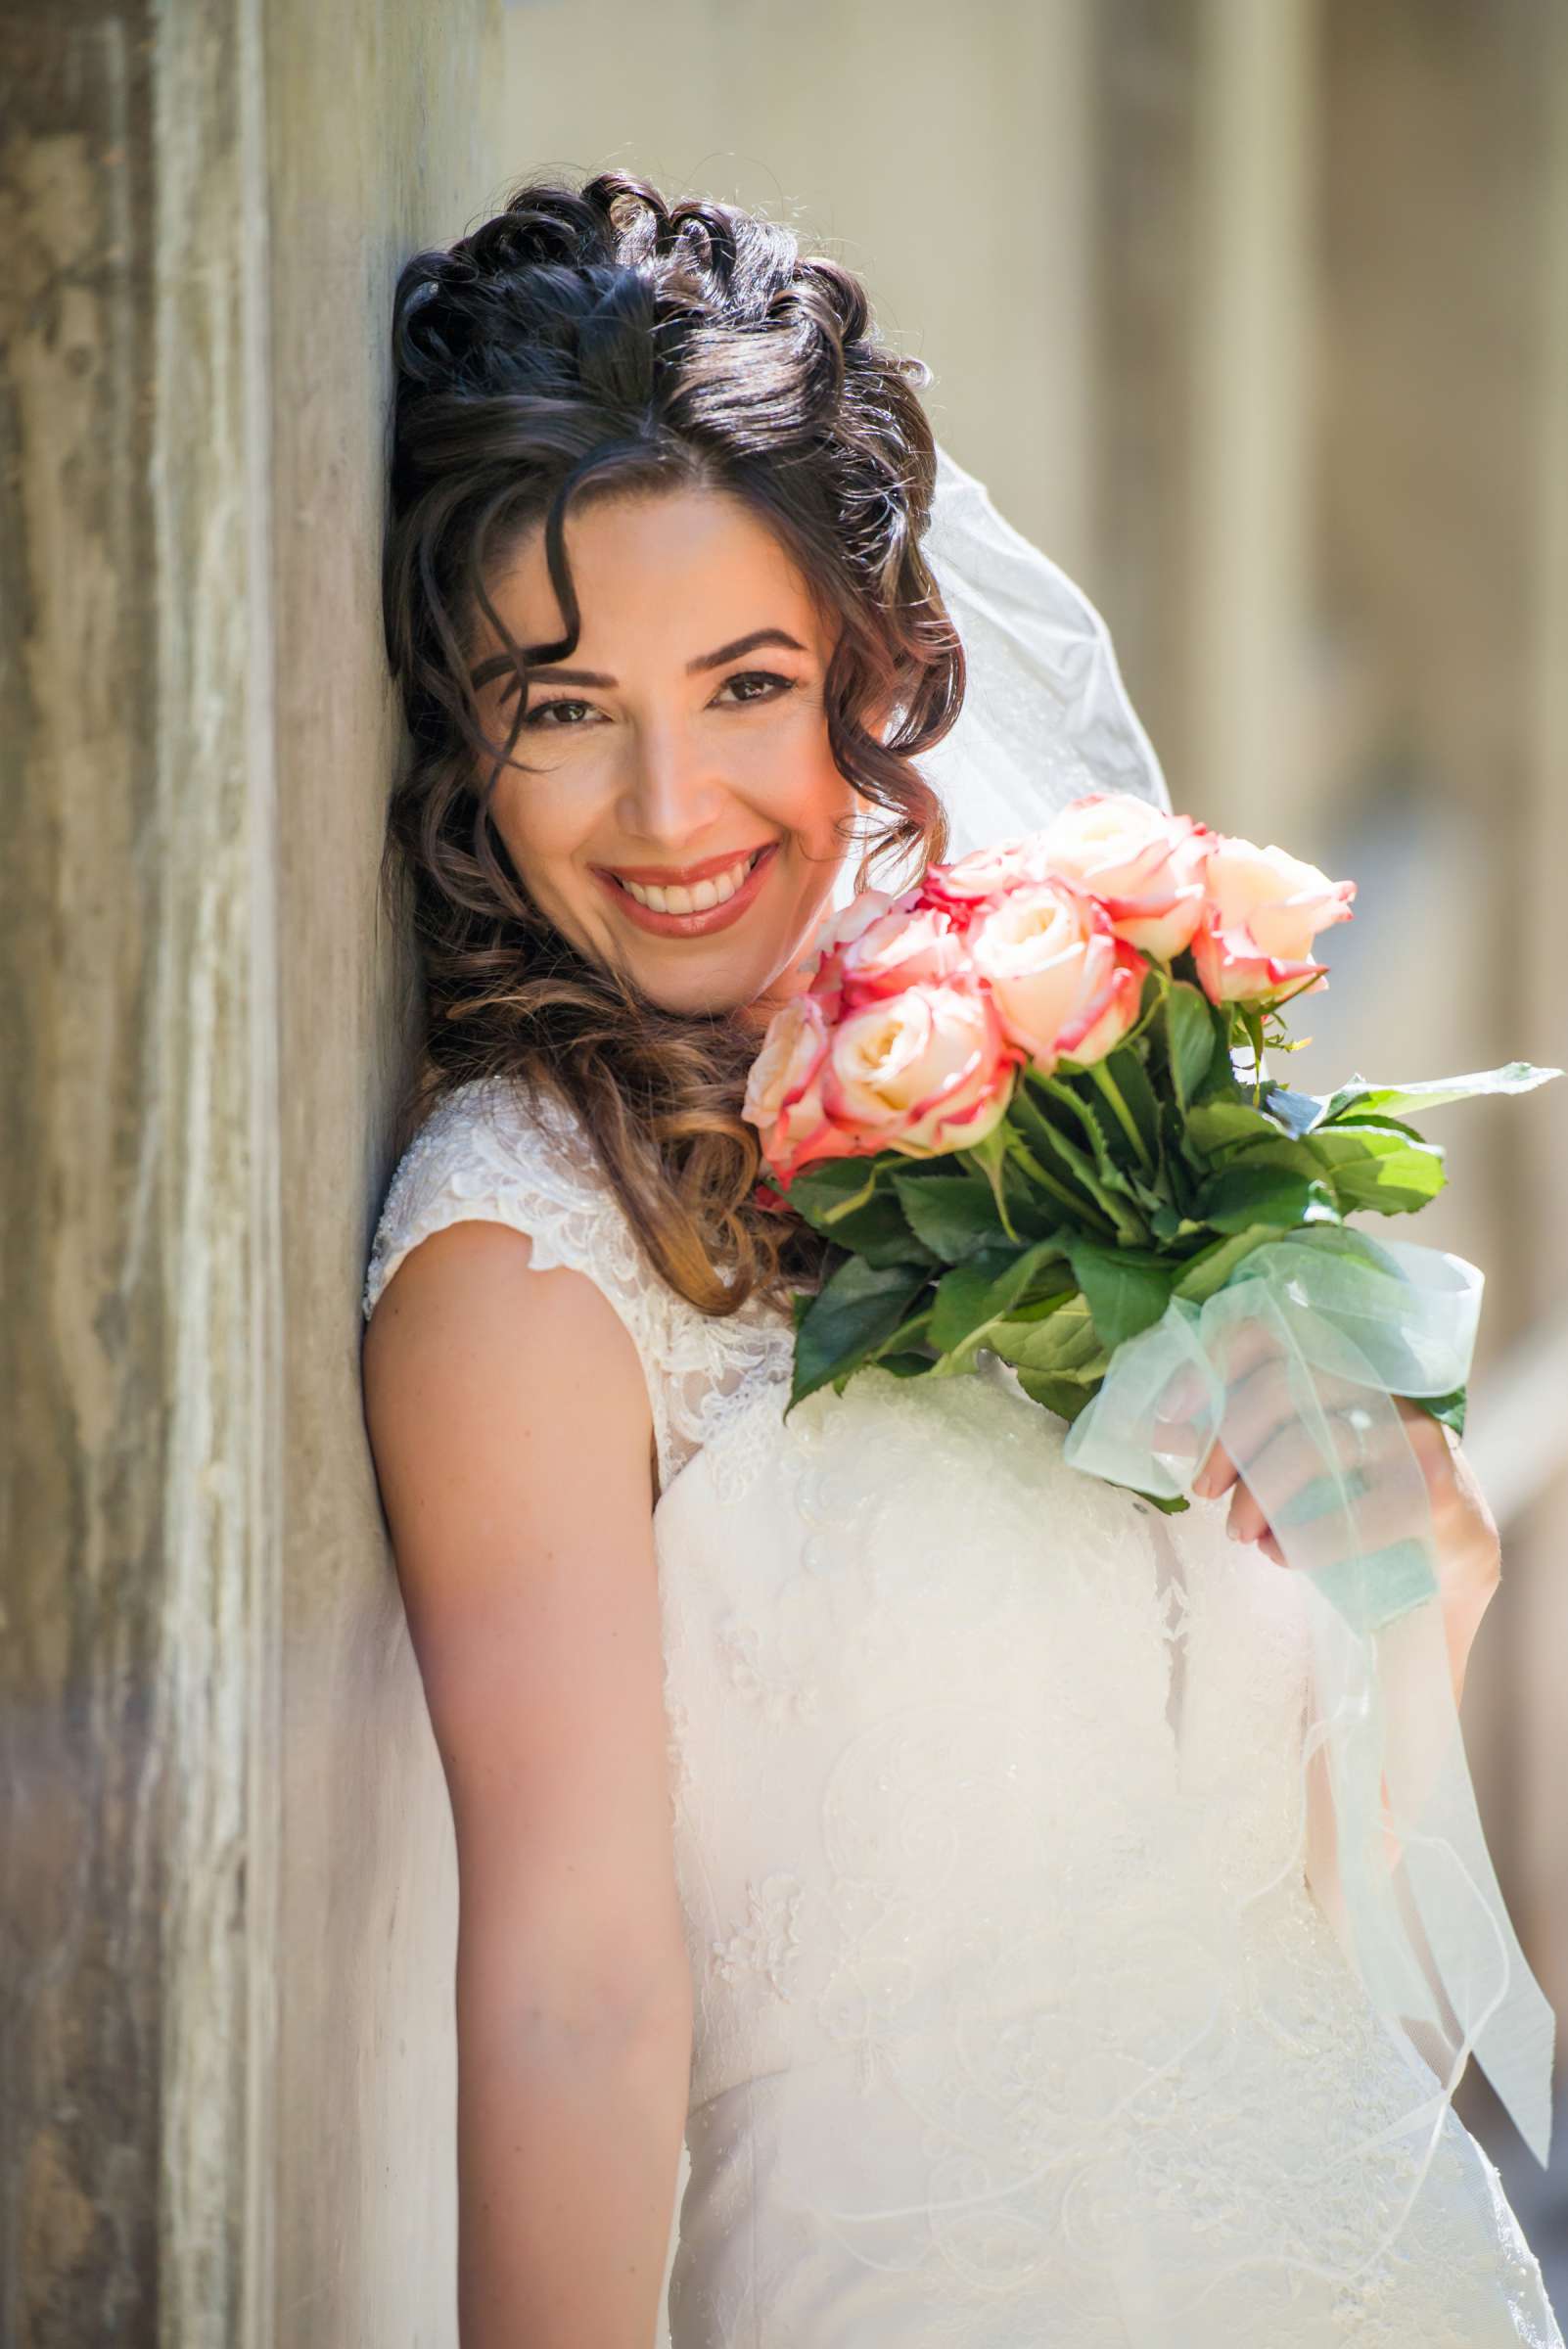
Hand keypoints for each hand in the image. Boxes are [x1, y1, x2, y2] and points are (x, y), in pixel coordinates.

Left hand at [1157, 1322, 1501, 1599]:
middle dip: (1226, 1443)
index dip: (1211, 1366)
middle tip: (1201, 1491)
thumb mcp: (1294, 1459)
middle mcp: (1384, 1388)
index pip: (1268, 1334)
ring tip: (1238, 1533)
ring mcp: (1415, 1437)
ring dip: (1258, 1496)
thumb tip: (1159, 1432)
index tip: (1170, 1414)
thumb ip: (1236, 1439)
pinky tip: (1280, 1554)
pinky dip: (1301, 1539)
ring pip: (1312, 1446)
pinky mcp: (1435, 1493)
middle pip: (1282, 1387)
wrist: (1446, 1563)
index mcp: (1344, 1366)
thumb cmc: (1352, 1499)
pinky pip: (1351, 1511)